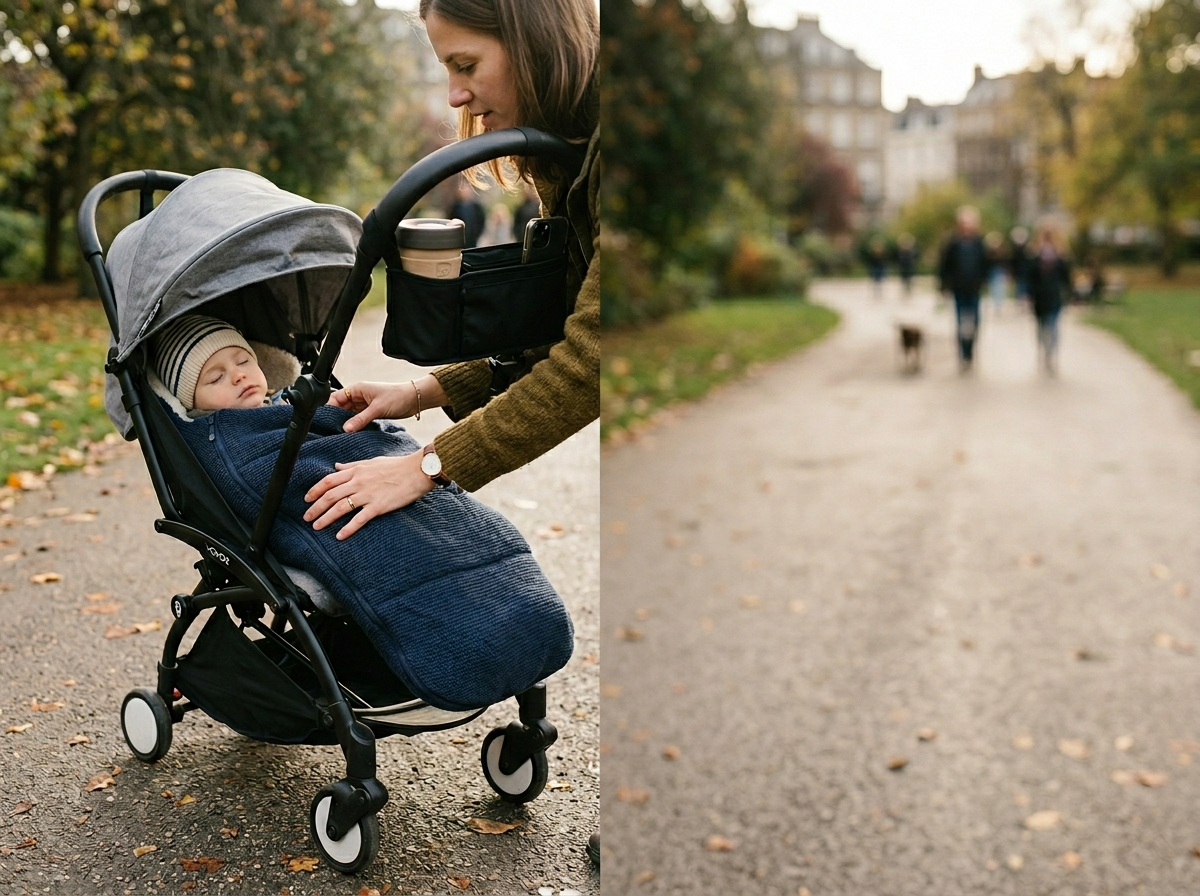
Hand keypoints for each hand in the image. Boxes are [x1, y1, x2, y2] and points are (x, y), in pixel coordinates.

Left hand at [302, 450, 434, 538]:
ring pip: (340, 508)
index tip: (307, 499)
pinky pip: (359, 519)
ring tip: (317, 527)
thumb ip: (352, 466)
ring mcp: (368, 494)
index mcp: (356, 470)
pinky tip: (340, 536)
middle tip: (307, 517)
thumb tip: (336, 466)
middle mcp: (358, 482)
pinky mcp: (378, 506)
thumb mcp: (371, 461)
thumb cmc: (397, 465)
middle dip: (315, 507)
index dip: (315, 490)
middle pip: (330, 495)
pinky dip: (348, 528)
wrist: (417, 471)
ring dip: (326, 518)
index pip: (329, 480)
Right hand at [329, 375, 447, 431]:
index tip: (325, 421)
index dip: (329, 409)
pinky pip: (357, 420)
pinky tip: (352, 433)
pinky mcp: (370, 413)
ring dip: (346, 423)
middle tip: (332, 431)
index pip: (335, 398)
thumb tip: (345, 428)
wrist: (415, 400)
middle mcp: (358, 396)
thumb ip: (360, 419)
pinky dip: (355, 426)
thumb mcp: (377, 408)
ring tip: (341, 434)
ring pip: (349, 415)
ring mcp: (364, 405)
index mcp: (356, 389)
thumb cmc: (398, 396)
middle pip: (340, 408)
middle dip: (337, 418)